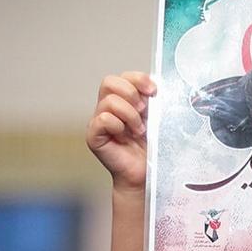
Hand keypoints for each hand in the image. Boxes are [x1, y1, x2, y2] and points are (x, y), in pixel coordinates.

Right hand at [86, 72, 154, 188]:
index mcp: (123, 100)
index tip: (154, 91)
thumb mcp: (156, 119)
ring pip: (109, 101)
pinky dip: (117, 126)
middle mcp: (108, 107)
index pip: (124, 77)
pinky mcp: (93, 136)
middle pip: (109, 82)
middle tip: (144, 111)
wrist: (146, 174)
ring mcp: (98, 121)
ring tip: (138, 130)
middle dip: (131, 94)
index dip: (138, 79)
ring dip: (129, 115)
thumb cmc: (151, 148)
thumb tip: (158, 86)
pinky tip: (125, 137)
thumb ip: (154, 102)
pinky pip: (102, 119)